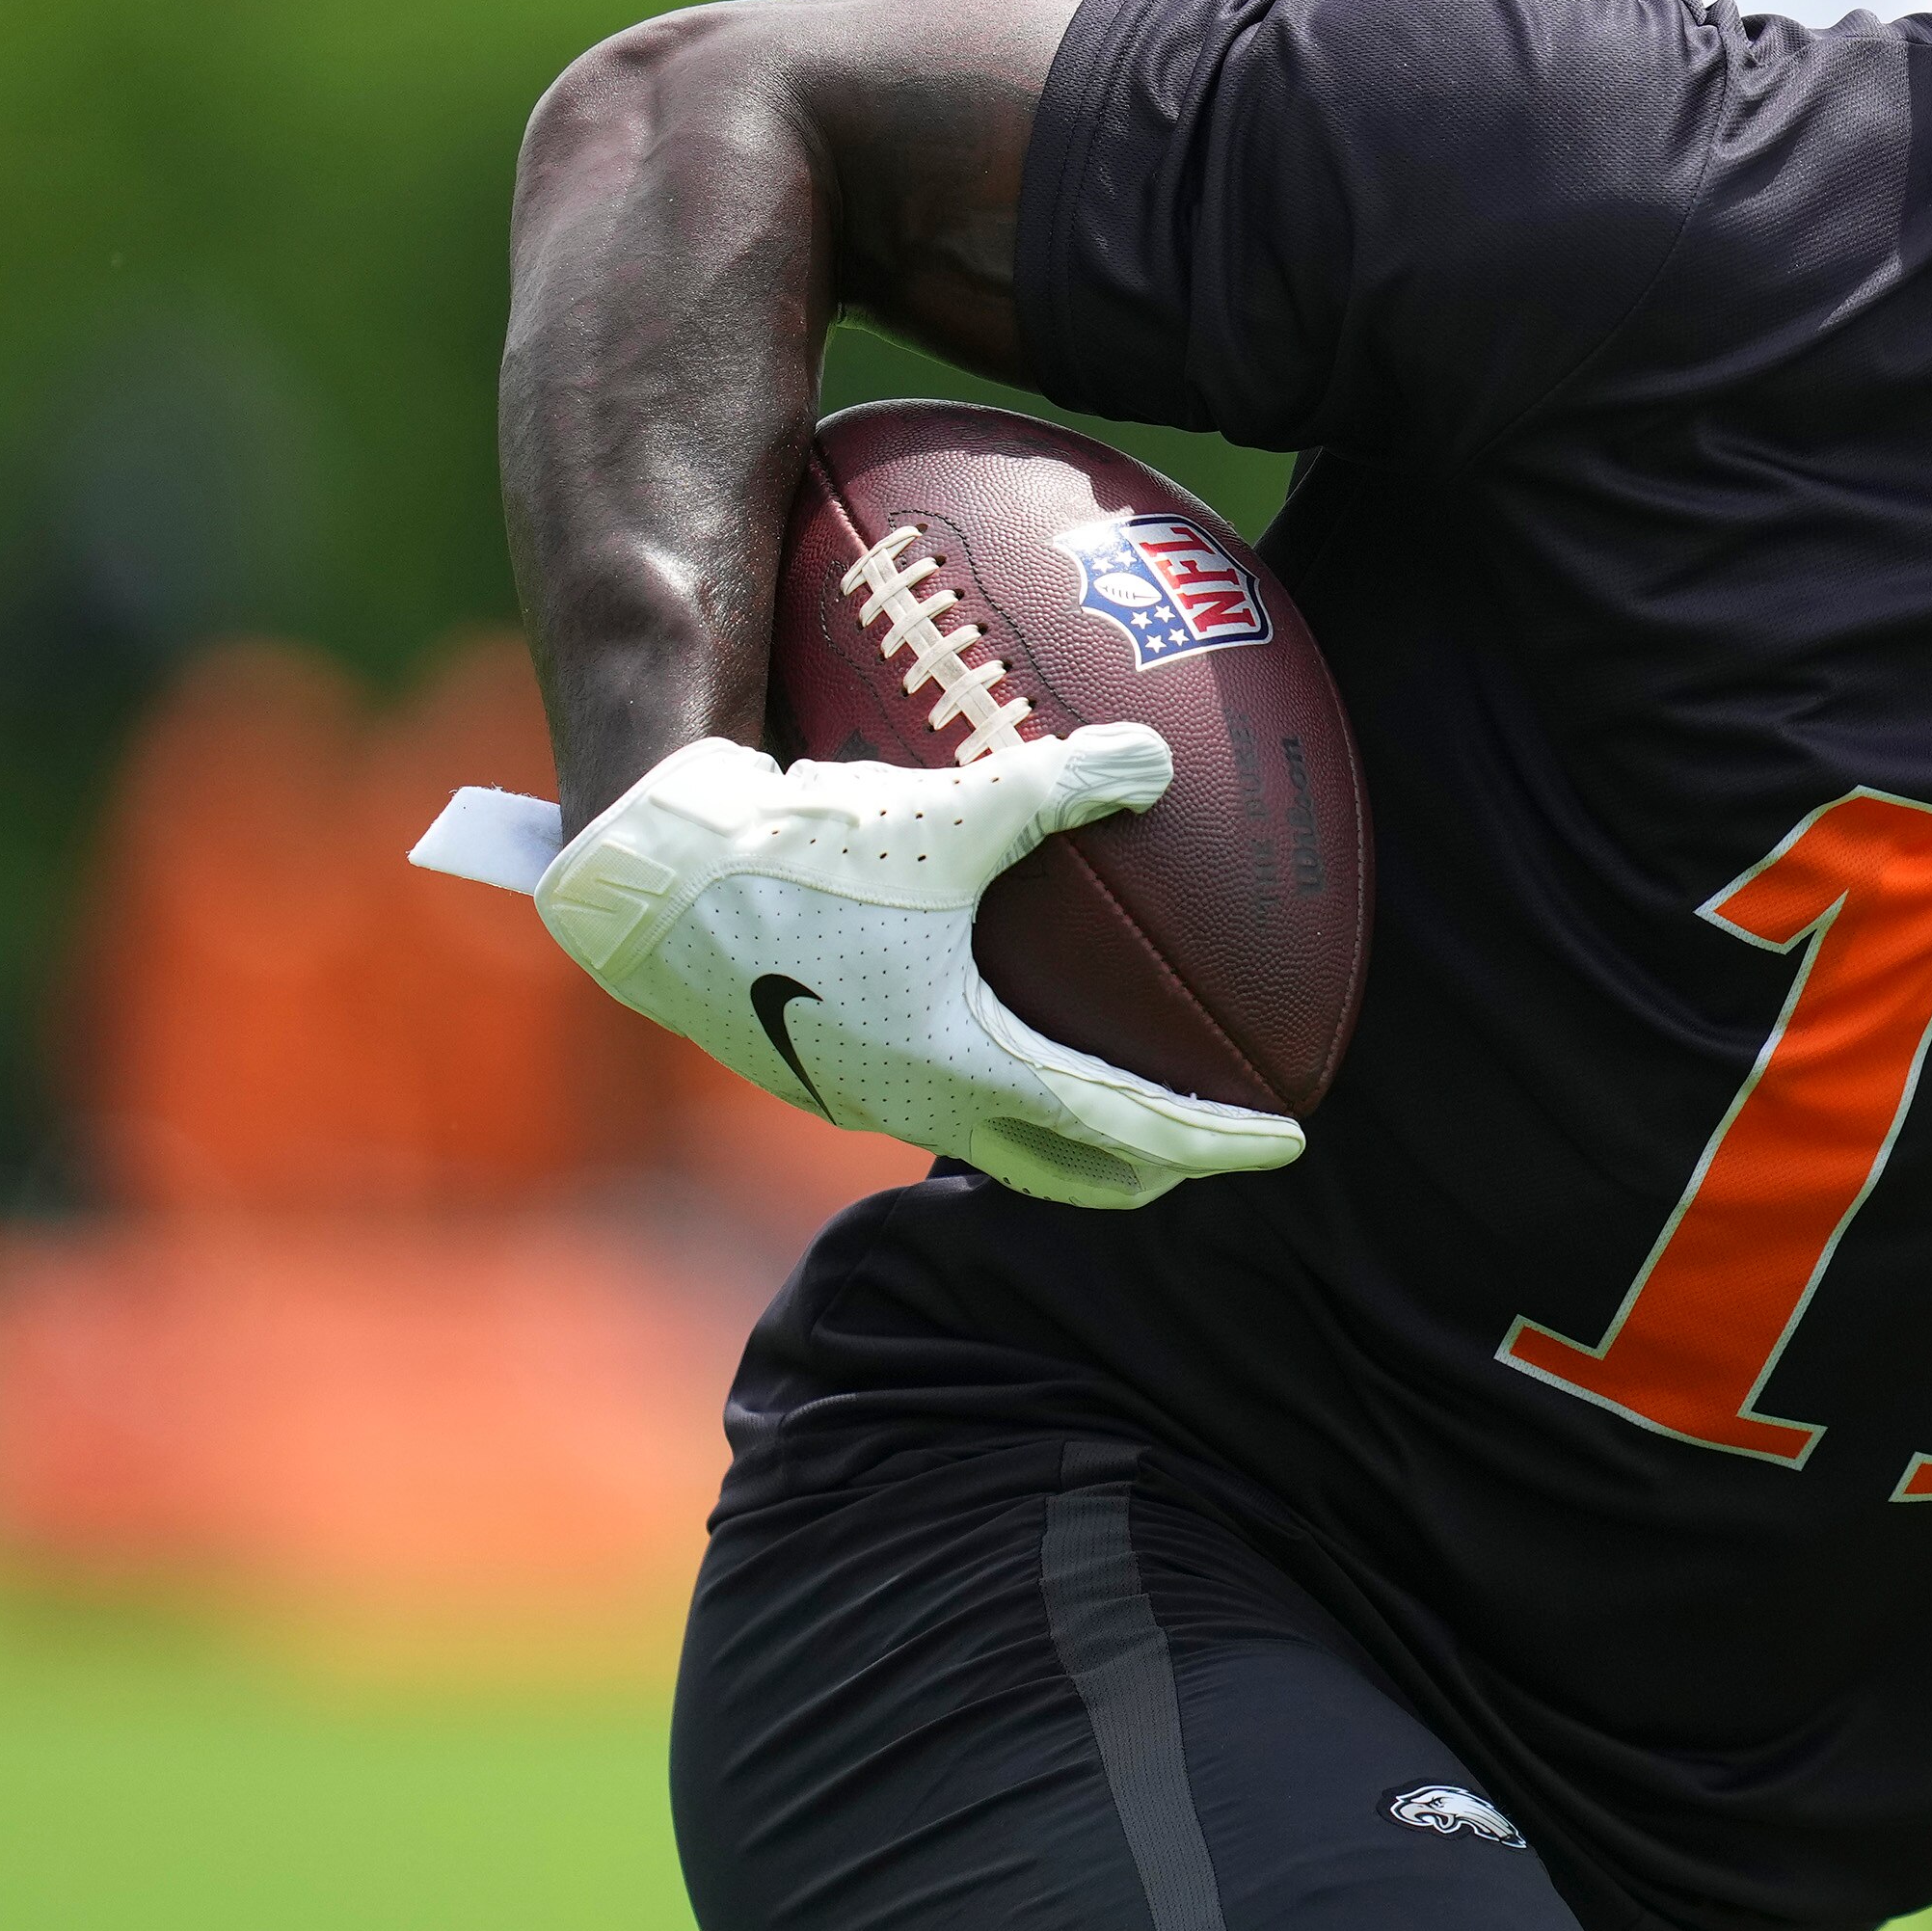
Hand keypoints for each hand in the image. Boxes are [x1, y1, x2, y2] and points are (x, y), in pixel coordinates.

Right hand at [531, 729, 1303, 1208]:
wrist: (646, 882)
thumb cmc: (794, 852)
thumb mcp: (944, 811)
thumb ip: (1059, 784)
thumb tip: (1159, 759)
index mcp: (963, 1065)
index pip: (1122, 1129)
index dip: (1211, 1141)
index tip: (1285, 1144)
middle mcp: (916, 1102)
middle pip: (1062, 1170)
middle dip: (1147, 1172)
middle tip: (1210, 1151)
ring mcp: (860, 1093)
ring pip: (990, 1140)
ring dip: (1062, 1136)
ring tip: (1114, 1102)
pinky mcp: (817, 1064)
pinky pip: (933, 1097)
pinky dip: (994, 1093)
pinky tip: (995, 1028)